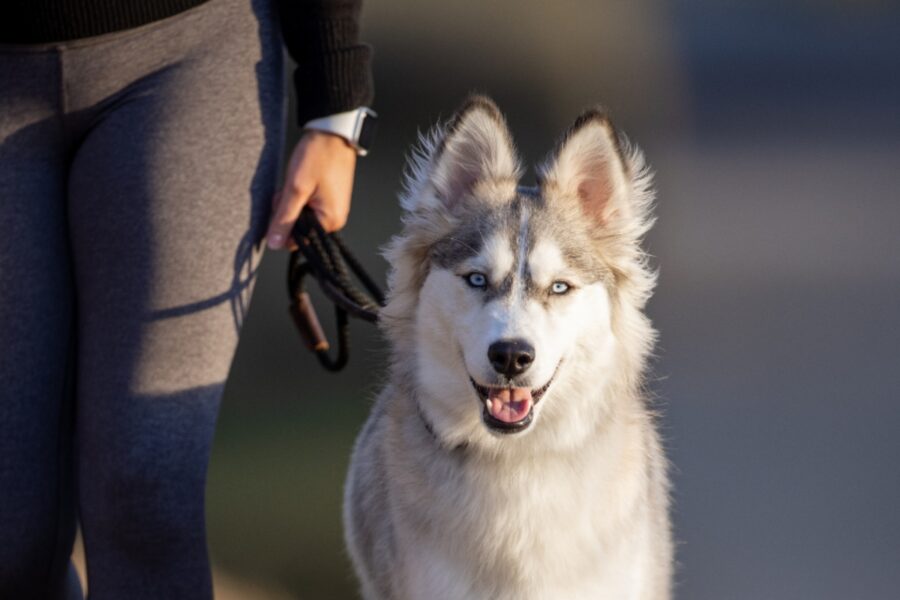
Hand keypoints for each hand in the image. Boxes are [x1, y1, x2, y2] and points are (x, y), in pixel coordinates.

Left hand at [266, 130, 357, 248]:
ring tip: (294, 183)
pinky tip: (299, 182)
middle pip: (300, 228)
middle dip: (287, 211)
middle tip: (287, 190)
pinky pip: (309, 206)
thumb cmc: (318, 158)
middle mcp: (335, 219)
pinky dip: (299, 196)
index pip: (298, 240)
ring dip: (292, 203)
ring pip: (302, 216)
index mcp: (330, 221)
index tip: (279, 206)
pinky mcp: (331, 199)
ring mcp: (334, 208)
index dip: (282, 225)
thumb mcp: (295, 189)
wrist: (333, 134)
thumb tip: (274, 243)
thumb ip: (284, 219)